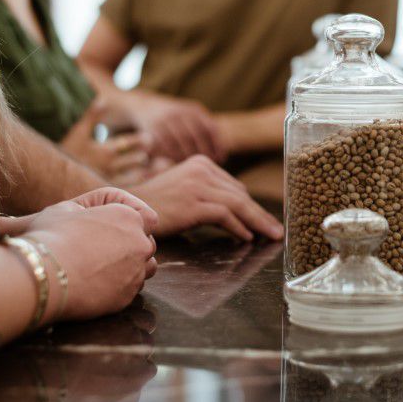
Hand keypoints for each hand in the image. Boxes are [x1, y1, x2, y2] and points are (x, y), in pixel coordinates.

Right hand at [20, 189, 158, 322]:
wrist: (42, 276)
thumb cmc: (50, 237)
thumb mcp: (64, 210)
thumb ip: (86, 210)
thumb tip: (86, 214)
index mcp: (129, 217)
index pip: (149, 219)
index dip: (135, 224)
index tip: (119, 230)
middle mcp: (140, 243)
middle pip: (147, 244)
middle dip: (133, 246)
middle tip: (109, 251)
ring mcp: (136, 272)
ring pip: (146, 268)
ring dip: (133, 267)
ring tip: (108, 268)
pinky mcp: (127, 296)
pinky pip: (132, 290)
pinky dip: (120, 286)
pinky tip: (100, 284)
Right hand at [60, 100, 152, 182]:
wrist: (55, 176)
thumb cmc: (69, 151)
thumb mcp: (78, 132)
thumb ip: (91, 116)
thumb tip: (101, 98)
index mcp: (102, 151)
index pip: (123, 144)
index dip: (138, 140)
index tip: (151, 137)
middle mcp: (108, 166)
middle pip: (131, 159)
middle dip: (144, 153)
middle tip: (158, 151)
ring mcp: (110, 179)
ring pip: (134, 174)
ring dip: (149, 170)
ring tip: (164, 165)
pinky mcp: (109, 189)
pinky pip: (130, 188)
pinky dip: (143, 182)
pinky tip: (153, 179)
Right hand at [127, 92, 227, 163]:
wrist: (144, 106)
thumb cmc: (173, 119)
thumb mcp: (190, 118)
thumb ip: (204, 131)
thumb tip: (220, 156)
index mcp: (194, 109)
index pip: (211, 128)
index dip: (218, 145)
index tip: (221, 159)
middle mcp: (181, 111)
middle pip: (198, 136)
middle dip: (204, 153)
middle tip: (207, 167)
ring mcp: (167, 118)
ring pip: (182, 142)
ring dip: (189, 157)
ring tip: (193, 167)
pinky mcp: (153, 126)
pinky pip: (167, 145)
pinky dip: (174, 156)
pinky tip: (177, 164)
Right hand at [129, 155, 283, 241]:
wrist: (126, 207)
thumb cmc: (154, 205)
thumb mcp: (184, 191)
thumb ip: (207, 194)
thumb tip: (234, 212)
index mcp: (201, 163)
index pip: (235, 186)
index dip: (251, 206)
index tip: (264, 220)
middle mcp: (201, 170)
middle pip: (240, 194)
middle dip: (260, 214)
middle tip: (276, 230)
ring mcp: (197, 186)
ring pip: (238, 204)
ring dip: (257, 222)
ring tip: (270, 235)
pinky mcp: (192, 203)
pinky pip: (224, 215)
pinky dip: (238, 228)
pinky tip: (246, 238)